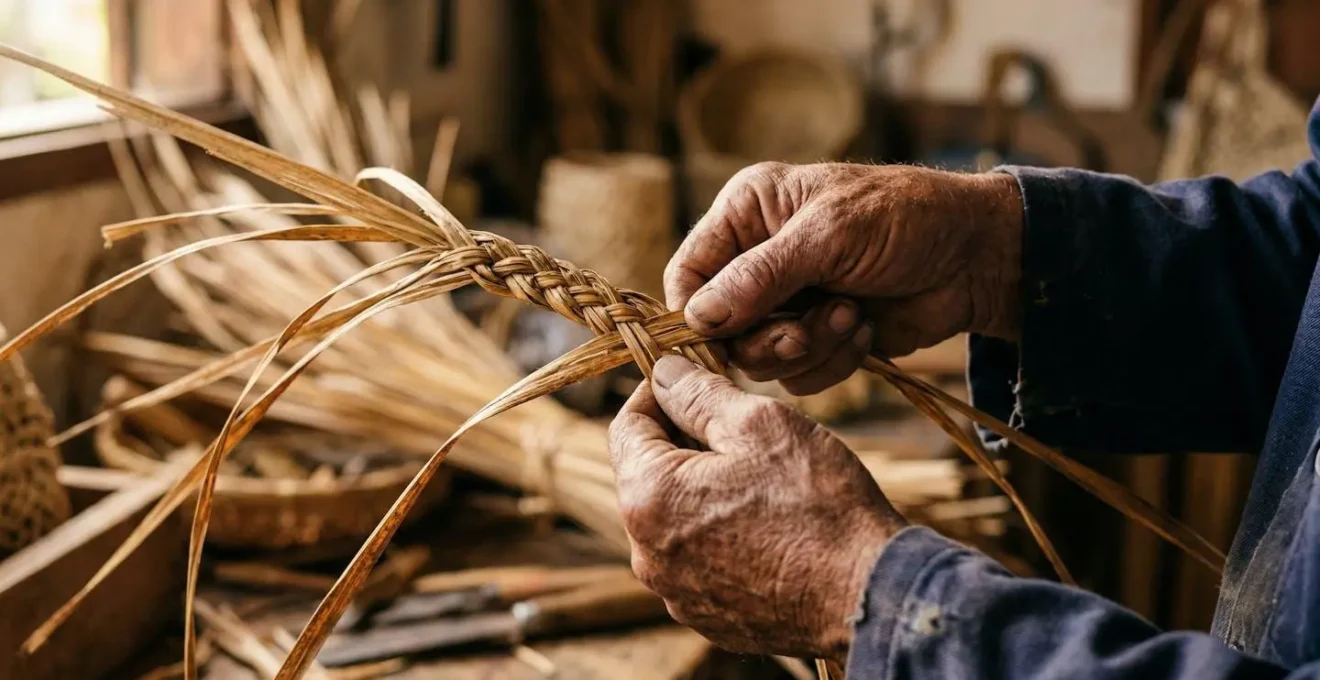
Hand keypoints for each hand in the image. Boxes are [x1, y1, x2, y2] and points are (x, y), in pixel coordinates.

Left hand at [608, 355, 906, 661]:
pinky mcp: (708, 619)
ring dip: (701, 490)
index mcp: (648, 498)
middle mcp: (647, 555)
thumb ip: (699, 394)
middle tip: (735, 422)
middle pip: (648, 476)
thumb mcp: (760, 424)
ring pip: (674, 520)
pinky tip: (766, 524)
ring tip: (758, 474)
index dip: (658, 392)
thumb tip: (665, 373)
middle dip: (682, 441)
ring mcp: (676, 593)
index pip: (627, 426)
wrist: (869, 598)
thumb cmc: (819, 505)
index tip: (692, 375)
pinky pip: (699, 562)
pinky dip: (719, 535)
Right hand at [666, 161, 1022, 394]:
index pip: (688, 274)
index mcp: (747, 214)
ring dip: (807, 347)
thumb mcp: (828, 235)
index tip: (720, 338)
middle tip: (803, 329)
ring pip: (759, 358)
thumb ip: (759, 276)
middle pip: (719, 329)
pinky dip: (832, 361)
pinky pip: (797, 375)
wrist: (976, 257)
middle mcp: (757, 259)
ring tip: (849, 316)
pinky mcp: (818, 338)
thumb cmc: (905, 219)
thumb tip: (698, 317)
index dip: (696, 313)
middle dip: (765, 336)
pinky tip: (863, 329)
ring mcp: (788, 302)